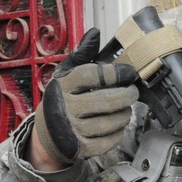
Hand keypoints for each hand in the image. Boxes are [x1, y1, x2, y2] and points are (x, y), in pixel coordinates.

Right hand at [33, 28, 138, 166]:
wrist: (48, 134)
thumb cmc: (62, 98)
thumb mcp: (67, 74)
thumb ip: (82, 54)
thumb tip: (95, 33)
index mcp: (62, 86)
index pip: (90, 76)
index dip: (113, 73)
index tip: (128, 72)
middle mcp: (64, 108)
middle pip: (104, 101)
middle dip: (126, 95)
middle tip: (133, 91)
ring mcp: (72, 131)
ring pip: (109, 122)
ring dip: (125, 114)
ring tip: (126, 108)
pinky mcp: (80, 149)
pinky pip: (108, 141)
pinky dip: (119, 132)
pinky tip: (118, 124)